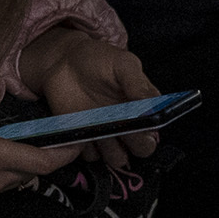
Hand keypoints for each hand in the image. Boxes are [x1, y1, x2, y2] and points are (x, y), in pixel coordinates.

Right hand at [0, 87, 70, 217]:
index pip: (43, 162)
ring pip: (18, 179)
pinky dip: (8, 170)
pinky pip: (0, 184)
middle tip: (56, 136)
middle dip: (49, 157)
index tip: (79, 141)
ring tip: (27, 141)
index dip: (66, 154)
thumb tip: (0, 84)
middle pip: (35, 172)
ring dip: (27, 163)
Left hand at [20, 28, 166, 160]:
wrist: (64, 61)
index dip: (149, 132)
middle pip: (141, 149)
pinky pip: (91, 156)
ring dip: (110, 148)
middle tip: (120, 126)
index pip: (155, 132)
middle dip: (134, 143)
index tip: (138, 123)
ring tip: (100, 127)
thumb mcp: (123, 64)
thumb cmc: (97, 59)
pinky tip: (83, 127)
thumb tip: (151, 106)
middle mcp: (128, 124)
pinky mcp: (85, 139)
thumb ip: (138, 84)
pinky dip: (87, 147)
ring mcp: (107, 134)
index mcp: (143, 108)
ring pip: (117, 158)